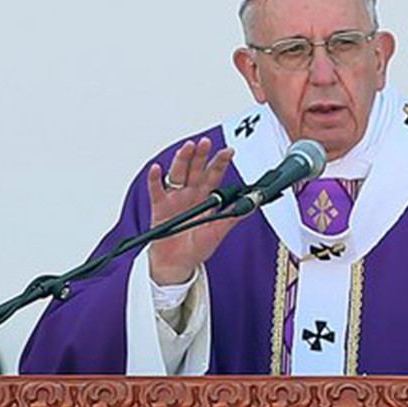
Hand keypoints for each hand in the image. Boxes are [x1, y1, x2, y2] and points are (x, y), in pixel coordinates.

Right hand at [146, 137, 237, 285]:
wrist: (177, 264)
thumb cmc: (196, 248)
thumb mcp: (218, 233)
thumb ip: (232, 217)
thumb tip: (252, 205)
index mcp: (205, 198)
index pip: (214, 175)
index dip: (221, 163)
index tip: (229, 151)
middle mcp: (190, 194)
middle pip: (196, 169)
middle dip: (201, 155)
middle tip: (206, 142)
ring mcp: (174, 198)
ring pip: (178, 174)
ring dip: (182, 160)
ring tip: (188, 148)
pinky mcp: (159, 207)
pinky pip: (156, 190)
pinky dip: (155, 179)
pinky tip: (158, 169)